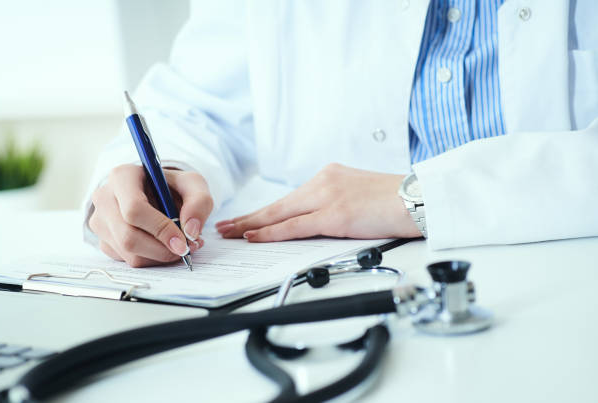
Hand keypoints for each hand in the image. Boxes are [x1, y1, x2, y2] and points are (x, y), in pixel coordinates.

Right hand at [88, 164, 212, 266]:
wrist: (158, 193)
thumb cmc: (172, 187)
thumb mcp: (193, 184)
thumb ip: (199, 202)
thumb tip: (190, 231)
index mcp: (122, 176)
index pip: (134, 209)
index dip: (160, 229)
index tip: (182, 241)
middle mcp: (104, 198)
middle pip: (128, 236)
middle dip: (162, 249)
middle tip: (185, 249)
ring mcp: (100, 222)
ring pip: (129, 253)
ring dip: (160, 256)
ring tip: (179, 245)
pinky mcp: (104, 241)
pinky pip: (128, 260)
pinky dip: (152, 259)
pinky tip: (164, 246)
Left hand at [216, 163, 420, 241]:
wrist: (419, 198)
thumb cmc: (395, 201)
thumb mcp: (359, 194)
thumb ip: (336, 203)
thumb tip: (319, 220)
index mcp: (329, 176)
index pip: (289, 198)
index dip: (265, 211)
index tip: (246, 218)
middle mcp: (323, 182)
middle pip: (277, 205)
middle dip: (248, 217)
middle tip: (224, 225)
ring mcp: (328, 197)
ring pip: (280, 214)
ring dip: (251, 225)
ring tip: (230, 233)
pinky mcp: (335, 215)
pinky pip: (295, 226)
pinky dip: (271, 232)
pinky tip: (254, 237)